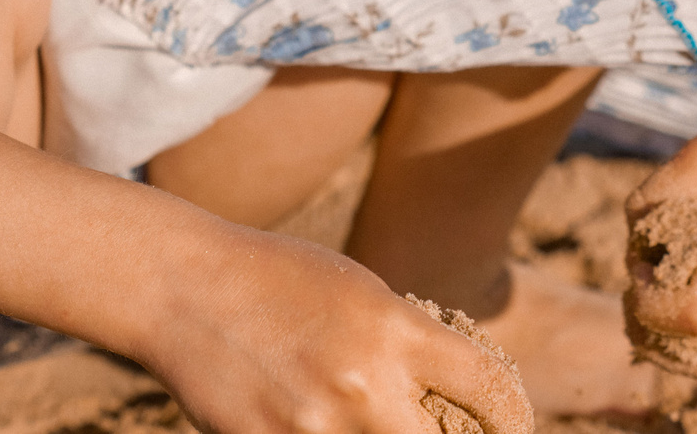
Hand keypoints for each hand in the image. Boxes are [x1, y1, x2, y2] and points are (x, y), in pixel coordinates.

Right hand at [138, 224, 532, 433]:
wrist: (182, 286)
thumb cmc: (276, 277)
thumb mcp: (358, 287)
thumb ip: (405, 340)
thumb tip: (454, 390)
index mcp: (394, 329)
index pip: (487, 387)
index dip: (513, 417)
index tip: (511, 428)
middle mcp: (362, 384)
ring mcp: (312, 426)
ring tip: (369, 420)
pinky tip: (314, 420)